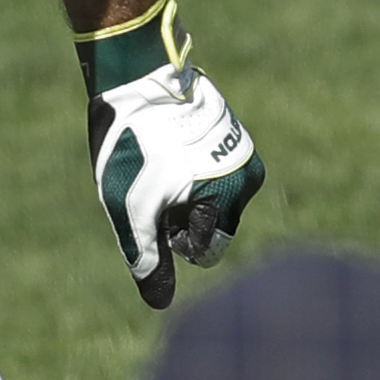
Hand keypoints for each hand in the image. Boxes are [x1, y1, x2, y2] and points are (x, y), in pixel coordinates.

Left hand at [80, 9, 261, 309]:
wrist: (137, 77)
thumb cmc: (132, 147)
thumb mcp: (130, 211)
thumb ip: (147, 258)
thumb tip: (159, 303)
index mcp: (228, 200)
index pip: (207, 252)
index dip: (174, 241)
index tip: (155, 212)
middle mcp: (249, 178)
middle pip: (215, 226)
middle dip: (184, 218)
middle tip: (154, 187)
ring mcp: (244, 153)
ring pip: (215, 198)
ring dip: (188, 194)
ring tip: (158, 164)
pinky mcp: (233, 134)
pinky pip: (215, 170)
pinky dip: (191, 170)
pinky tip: (166, 148)